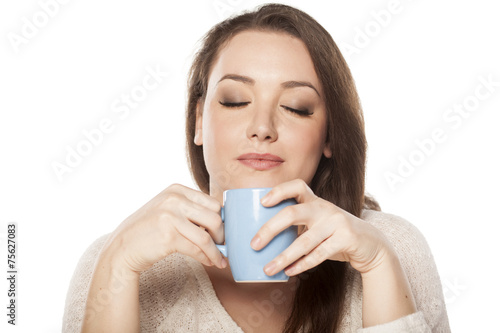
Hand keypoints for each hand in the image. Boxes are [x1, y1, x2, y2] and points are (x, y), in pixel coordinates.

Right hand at [105, 184, 226, 272]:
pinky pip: (197, 249)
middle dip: (222, 235)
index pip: (212, 203)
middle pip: (214, 218)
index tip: (223, 232)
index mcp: (177, 190)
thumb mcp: (168, 209)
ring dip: (217, 251)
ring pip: (207, 236)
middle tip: (223, 247)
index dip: (222, 220)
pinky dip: (207, 258)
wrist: (123, 247)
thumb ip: (190, 209)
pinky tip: (210, 262)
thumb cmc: (149, 230)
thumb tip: (222, 221)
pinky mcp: (169, 237)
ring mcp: (171, 217)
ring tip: (220, 260)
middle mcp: (174, 199)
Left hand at [250, 179, 394, 276]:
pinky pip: (318, 254)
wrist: (371, 244)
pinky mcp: (346, 239)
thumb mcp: (318, 223)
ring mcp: (336, 222)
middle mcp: (324, 208)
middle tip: (254, 244)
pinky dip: (301, 265)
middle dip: (269, 229)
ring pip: (303, 241)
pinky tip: (288, 272)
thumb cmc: (334, 234)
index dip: (278, 191)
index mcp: (315, 201)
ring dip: (283, 257)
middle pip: (292, 213)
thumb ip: (298, 225)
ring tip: (267, 269)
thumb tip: (263, 239)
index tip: (262, 202)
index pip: (297, 186)